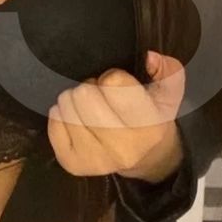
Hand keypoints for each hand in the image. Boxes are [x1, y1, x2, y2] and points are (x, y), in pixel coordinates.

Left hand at [47, 51, 185, 183]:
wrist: (144, 155)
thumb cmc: (152, 115)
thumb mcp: (168, 91)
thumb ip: (168, 69)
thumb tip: (149, 57)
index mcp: (149, 126)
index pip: (113, 83)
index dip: (112, 77)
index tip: (117, 83)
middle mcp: (123, 148)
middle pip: (84, 95)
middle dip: (90, 87)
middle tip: (99, 95)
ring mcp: (96, 160)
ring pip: (66, 108)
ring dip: (73, 100)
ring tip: (87, 106)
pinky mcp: (73, 164)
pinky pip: (54, 124)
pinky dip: (60, 115)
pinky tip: (75, 117)